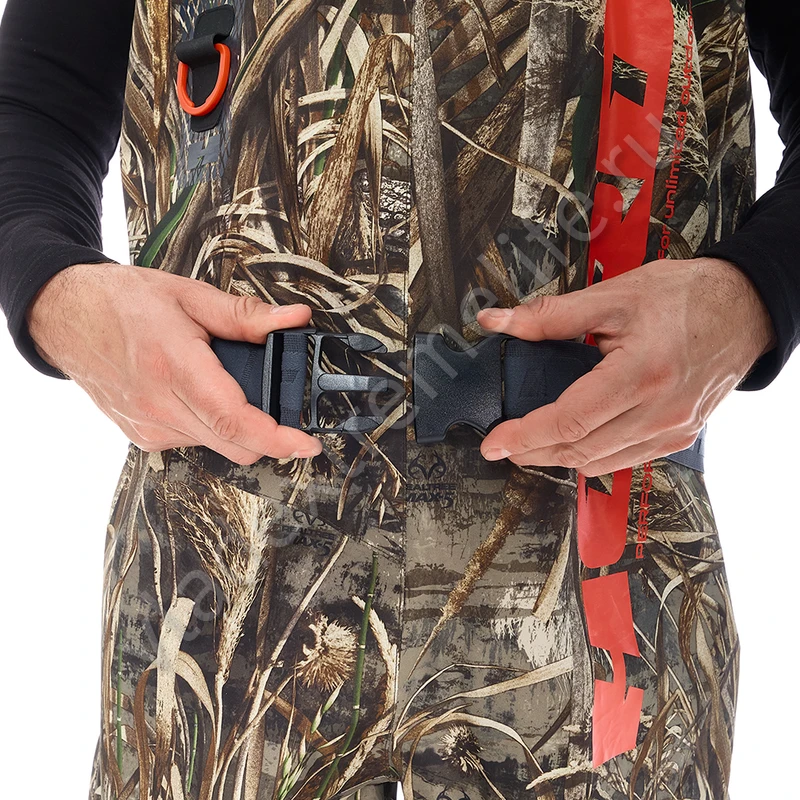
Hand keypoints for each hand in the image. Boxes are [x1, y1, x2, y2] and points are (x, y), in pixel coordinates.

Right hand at [25, 262, 322, 464]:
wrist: (65, 316)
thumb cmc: (121, 302)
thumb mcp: (189, 295)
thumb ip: (246, 315)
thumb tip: (293, 319)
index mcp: (174, 366)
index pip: (234, 420)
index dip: (277, 438)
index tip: (306, 443)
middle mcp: (159, 405)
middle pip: (235, 445)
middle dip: (269, 435)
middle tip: (286, 411)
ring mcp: (148, 425)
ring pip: (217, 446)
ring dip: (238, 427)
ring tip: (229, 386)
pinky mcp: (142, 435)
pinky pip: (194, 442)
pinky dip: (210, 425)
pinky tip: (200, 395)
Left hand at [476, 257, 776, 476]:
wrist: (744, 309)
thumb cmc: (686, 297)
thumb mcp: (613, 296)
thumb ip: (550, 315)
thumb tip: (499, 320)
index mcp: (642, 374)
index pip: (569, 422)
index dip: (524, 436)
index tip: (494, 442)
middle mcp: (660, 412)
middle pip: (580, 450)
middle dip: (534, 452)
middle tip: (504, 445)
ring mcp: (673, 430)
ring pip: (600, 463)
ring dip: (560, 457)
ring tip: (532, 443)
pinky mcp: (679, 436)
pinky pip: (625, 460)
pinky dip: (592, 455)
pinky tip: (574, 441)